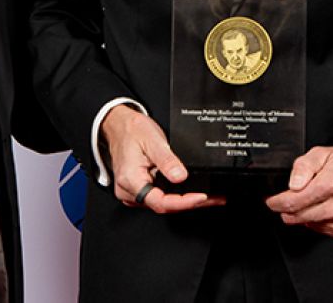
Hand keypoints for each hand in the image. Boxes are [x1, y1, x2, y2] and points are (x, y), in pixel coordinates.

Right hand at [100, 104, 223, 212]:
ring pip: (162, 203)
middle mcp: (129, 191)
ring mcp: (132, 192)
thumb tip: (181, 177)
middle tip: (214, 199)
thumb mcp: (152, 140)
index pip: (160, 201)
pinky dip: (177, 196)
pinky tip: (191, 193)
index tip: (202, 198)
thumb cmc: (132, 130)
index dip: (183, 202)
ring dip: (185, 201)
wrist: (118, 125)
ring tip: (209, 197)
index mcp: (131, 180)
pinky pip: (159, 197)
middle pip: (163, 206)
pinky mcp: (138, 189)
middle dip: (190, 203)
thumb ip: (167, 160)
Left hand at [264, 146, 332, 236]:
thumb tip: (294, 183)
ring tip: (302, 200)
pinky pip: (316, 229)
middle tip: (282, 200)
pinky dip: (310, 219)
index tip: (271, 199)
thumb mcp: (322, 153)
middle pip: (297, 215)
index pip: (295, 201)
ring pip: (305, 223)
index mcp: (331, 184)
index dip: (277, 201)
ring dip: (297, 214)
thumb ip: (304, 165)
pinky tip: (314, 207)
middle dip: (284, 208)